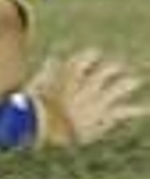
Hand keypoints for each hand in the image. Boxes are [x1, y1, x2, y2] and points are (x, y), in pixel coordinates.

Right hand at [30, 50, 145, 147]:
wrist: (49, 122)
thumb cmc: (38, 100)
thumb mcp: (40, 79)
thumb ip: (49, 67)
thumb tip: (53, 57)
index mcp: (72, 69)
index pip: (90, 55)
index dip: (95, 55)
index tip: (97, 55)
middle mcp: (90, 80)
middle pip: (110, 67)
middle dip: (118, 66)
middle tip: (124, 65)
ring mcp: (100, 97)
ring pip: (122, 85)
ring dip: (132, 82)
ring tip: (140, 79)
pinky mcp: (106, 113)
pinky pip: (125, 110)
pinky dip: (138, 110)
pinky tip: (147, 109)